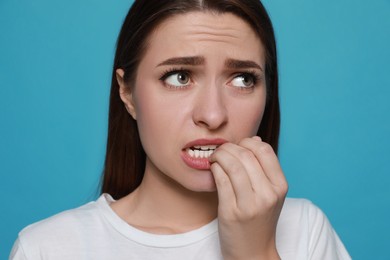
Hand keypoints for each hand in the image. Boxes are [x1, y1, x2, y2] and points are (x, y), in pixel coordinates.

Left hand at [209, 136, 287, 259]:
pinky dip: (214, 168)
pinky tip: (213, 168)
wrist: (253, 252)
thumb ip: (264, 167)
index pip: (264, 150)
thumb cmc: (259, 219)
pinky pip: (220, 179)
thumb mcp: (270, 193)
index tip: (238, 146)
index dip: (248, 142)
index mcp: (280, 186)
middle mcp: (268, 195)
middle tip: (221, 150)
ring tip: (215, 158)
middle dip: (229, 147)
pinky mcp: (231, 212)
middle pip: (246, 155)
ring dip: (219, 155)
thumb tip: (255, 139)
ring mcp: (250, 205)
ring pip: (232, 165)